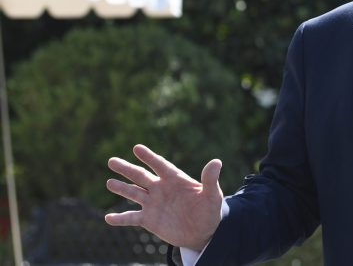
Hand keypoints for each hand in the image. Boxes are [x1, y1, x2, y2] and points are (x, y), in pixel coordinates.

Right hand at [105, 144, 223, 250]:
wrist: (203, 232)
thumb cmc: (209, 211)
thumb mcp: (212, 196)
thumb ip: (210, 180)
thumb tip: (216, 162)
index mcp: (175, 180)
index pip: (160, 165)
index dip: (149, 157)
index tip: (136, 148)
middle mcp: (161, 189)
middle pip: (141, 176)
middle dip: (127, 169)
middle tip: (111, 161)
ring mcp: (153, 204)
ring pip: (133, 193)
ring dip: (121, 188)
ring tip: (109, 182)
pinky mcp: (149, 220)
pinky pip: (131, 218)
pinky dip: (120, 219)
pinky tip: (108, 218)